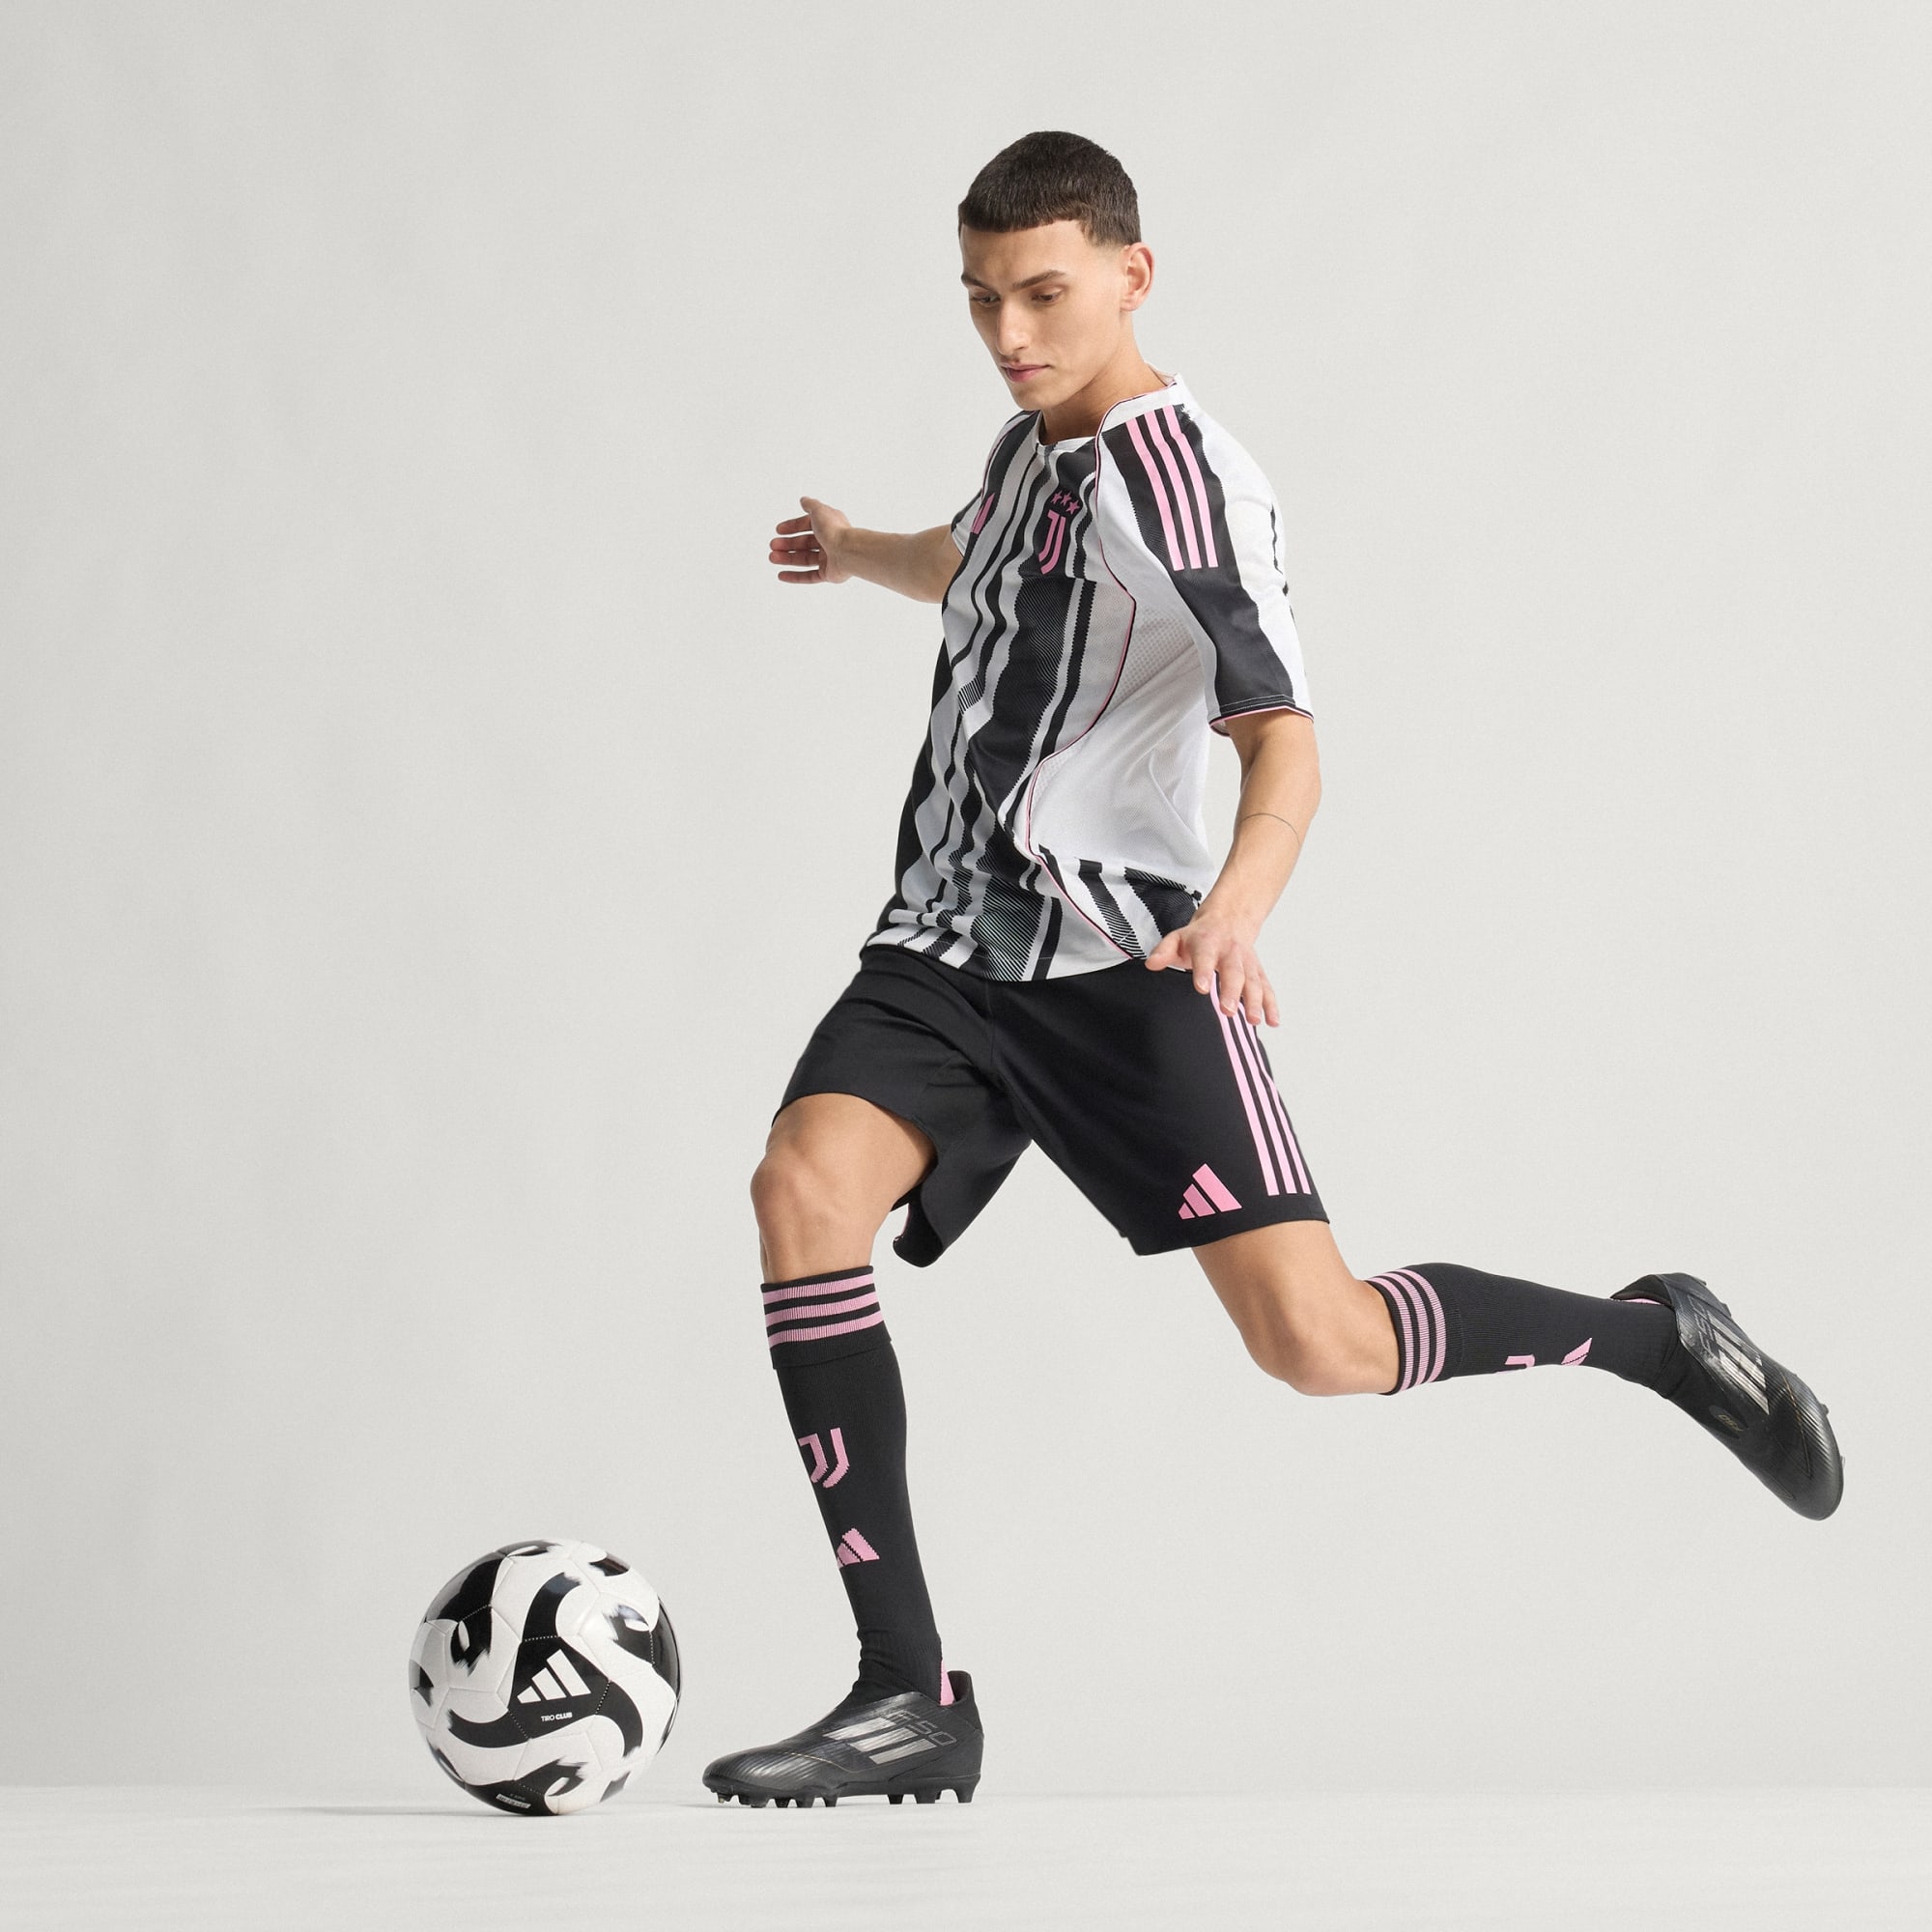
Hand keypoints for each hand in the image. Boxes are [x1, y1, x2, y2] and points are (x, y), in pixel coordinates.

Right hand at [770, 496, 851, 583]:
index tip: (778, 530)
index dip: (792, 527)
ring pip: (804, 559)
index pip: (807, 525)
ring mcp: (829, 558)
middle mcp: (829, 542)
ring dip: (787, 559)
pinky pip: (809, 576)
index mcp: (828, 526)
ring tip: (772, 558)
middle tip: (773, 546)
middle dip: (787, 544)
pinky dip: (795, 576)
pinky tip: (782, 574)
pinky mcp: (828, 574)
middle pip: (804, 544)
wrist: (848, 552)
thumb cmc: (835, 530)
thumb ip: (810, 505)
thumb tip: (804, 500)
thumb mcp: (819, 511)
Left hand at [1146, 914, 1279, 1026]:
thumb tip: (1151, 964)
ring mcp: (1247, 962)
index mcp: (1208, 942)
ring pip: (1253, 981)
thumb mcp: (1178, 937)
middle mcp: (1231, 952)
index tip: (1202, 988)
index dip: (1204, 971)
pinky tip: (1272, 1021)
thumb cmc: (1200, 935)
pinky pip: (1267, 988)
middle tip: (1227, 1010)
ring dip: (1255, 1001)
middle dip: (1232, 991)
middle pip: (1234, 972)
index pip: (1206, 957)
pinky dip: (1271, 1005)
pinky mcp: (1258, 972)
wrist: (1229, 919)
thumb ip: (1164, 951)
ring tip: (1253, 1020)